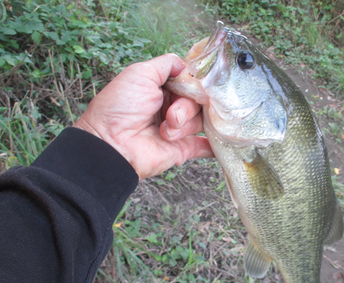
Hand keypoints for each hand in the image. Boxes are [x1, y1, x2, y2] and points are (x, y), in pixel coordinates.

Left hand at [74, 54, 213, 179]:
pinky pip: (206, 146)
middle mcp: (171, 108)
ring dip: (186, 124)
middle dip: (186, 106)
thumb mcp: (140, 73)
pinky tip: (223, 141)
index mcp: (162, 89)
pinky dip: (216, 144)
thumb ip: (166, 64)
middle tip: (172, 115)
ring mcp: (178, 129)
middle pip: (198, 101)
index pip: (190, 82)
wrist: (111, 144)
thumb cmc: (120, 107)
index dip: (194, 84)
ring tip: (167, 131)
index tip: (194, 86)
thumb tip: (186, 64)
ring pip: (201, 120)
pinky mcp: (182, 149)